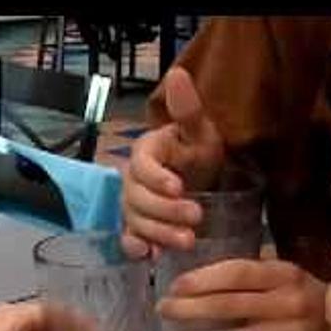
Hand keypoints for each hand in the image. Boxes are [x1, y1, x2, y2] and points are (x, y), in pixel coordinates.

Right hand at [121, 66, 225, 257]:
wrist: (200, 181)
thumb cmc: (198, 154)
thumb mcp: (201, 132)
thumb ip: (188, 109)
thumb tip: (178, 73)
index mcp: (145, 152)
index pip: (142, 165)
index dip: (157, 178)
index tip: (179, 187)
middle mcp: (132, 180)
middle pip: (138, 198)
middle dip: (166, 210)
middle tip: (197, 216)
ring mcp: (132, 206)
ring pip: (136, 221)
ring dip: (159, 233)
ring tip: (188, 241)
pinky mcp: (137, 228)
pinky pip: (129, 239)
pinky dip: (137, 248)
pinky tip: (150, 256)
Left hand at [156, 258, 330, 330]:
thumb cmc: (317, 300)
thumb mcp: (294, 276)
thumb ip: (259, 269)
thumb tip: (212, 266)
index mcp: (286, 275)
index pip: (237, 274)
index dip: (203, 279)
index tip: (174, 285)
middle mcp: (288, 303)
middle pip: (229, 307)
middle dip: (189, 310)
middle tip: (162, 311)